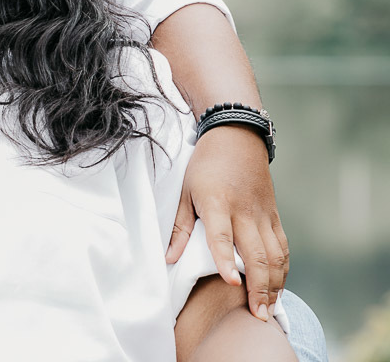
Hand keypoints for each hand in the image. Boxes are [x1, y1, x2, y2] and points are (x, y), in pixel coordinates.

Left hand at [166, 125, 287, 322]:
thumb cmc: (204, 166)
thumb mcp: (185, 191)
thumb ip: (179, 227)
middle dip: (259, 287)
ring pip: (276, 254)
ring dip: (275, 284)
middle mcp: (244, 211)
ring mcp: (263, 214)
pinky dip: (283, 269)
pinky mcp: (274, 215)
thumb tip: (169, 259)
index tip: (232, 285)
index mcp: (217, 203)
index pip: (222, 237)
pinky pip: (282, 246)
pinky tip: (278, 286)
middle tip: (258, 315)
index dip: (226, 261)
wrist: (236, 138)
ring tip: (268, 308)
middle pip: (256, 254)